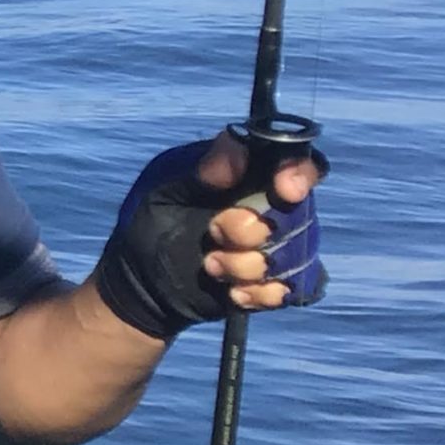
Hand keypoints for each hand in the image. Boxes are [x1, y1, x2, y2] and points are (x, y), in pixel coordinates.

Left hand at [91, 129, 328, 339]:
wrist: (144, 284)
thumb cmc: (152, 225)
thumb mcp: (164, 192)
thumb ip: (203, 170)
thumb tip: (240, 151)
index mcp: (250, 173)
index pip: (298, 163)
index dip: (300, 173)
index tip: (285, 190)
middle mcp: (274, 207)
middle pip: (297, 213)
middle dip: (252, 228)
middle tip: (214, 231)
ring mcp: (281, 246)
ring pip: (296, 254)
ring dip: (247, 265)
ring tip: (210, 264)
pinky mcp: (277, 282)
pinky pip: (296, 288)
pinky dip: (262, 292)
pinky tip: (232, 292)